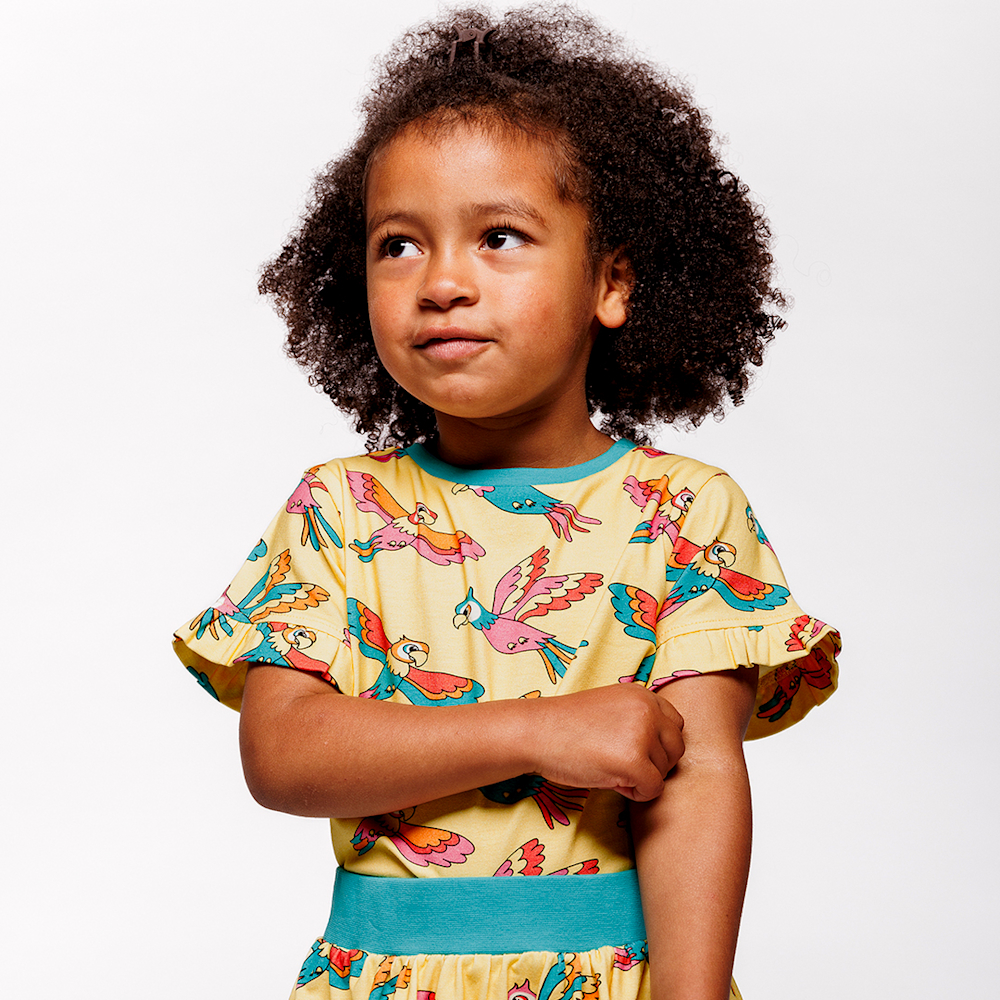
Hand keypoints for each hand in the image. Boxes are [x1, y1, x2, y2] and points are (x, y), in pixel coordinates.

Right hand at [527, 684, 684, 800]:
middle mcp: (647, 709)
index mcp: (642, 694)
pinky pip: (653, 789)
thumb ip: (638, 718)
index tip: (632, 749)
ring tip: (611, 769)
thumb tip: (664, 748)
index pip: (675, 725)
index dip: (657, 744)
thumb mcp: (610, 707)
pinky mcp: (633, 761)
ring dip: (642, 777)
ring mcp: (642, 734)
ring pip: (665, 771)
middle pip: (675, 748)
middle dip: (654, 763)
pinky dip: (636, 793)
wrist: (536, 732)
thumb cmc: (566, 725)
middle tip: (621, 764)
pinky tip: (611, 781)